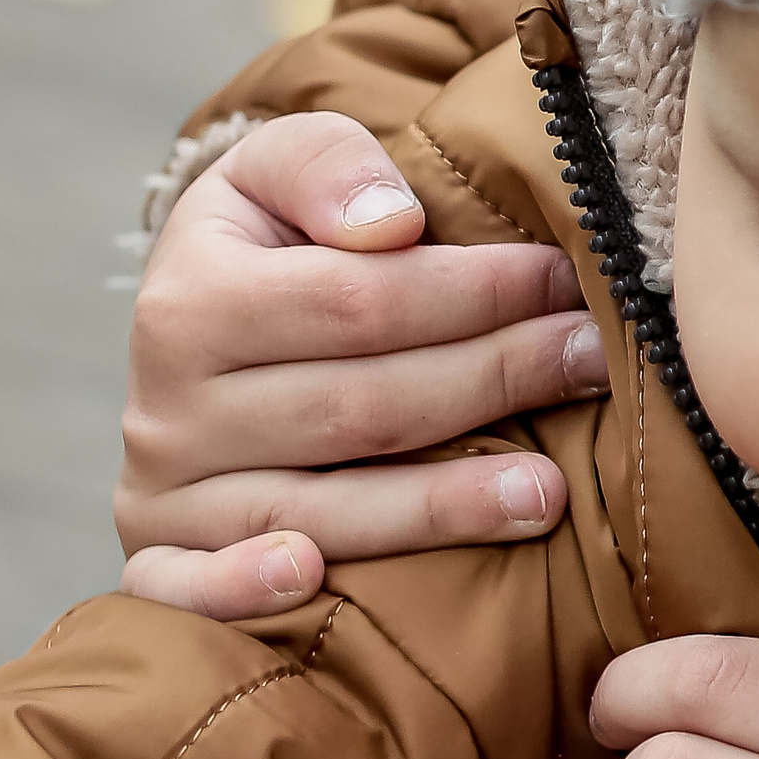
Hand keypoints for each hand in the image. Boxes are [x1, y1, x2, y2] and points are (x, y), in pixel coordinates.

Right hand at [116, 113, 610, 616]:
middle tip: (592, 364)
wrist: (187, 350)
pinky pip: (190, 592)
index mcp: (190, 302)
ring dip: (441, 507)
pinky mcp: (166, 567)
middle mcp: (168, 410)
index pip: (354, 303)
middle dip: (490, 382)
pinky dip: (242, 590)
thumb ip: (325, 166)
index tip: (564, 282)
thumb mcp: (273, 175)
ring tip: (551, 490)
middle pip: (358, 410)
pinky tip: (312, 581)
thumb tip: (390, 224)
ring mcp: (166, 499)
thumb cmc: (263, 255)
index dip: (473, 293)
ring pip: (317, 510)